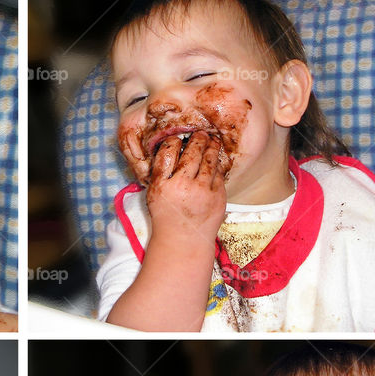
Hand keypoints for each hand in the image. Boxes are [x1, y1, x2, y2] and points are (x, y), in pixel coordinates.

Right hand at [145, 130, 226, 247]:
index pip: (167, 152)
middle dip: (198, 139)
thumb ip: (161, 172)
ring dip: (211, 146)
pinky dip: (216, 165)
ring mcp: (202, 191)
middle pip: (192, 151)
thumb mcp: (155, 193)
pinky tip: (214, 162)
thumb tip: (174, 144)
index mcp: (162, 185)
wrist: (183, 241)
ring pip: (209, 159)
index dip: (173, 141)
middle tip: (200, 134)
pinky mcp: (218, 197)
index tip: (177, 139)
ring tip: (211, 141)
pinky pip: (219, 173)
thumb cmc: (167, 215)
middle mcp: (182, 186)